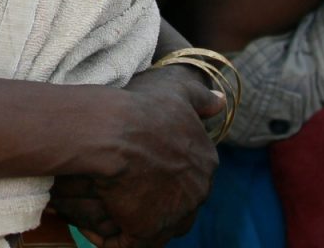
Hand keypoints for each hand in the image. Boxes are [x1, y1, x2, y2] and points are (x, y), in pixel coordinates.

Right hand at [56, 66, 219, 245]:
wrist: (114, 130)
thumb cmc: (143, 108)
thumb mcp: (178, 90)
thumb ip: (201, 97)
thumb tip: (222, 101)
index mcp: (206, 161)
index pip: (191, 177)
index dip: (167, 175)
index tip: (144, 167)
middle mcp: (198, 191)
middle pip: (179, 204)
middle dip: (157, 200)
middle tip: (128, 188)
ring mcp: (176, 214)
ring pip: (158, 225)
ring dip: (139, 219)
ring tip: (112, 205)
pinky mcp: (149, 231)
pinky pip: (132, 242)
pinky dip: (117, 237)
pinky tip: (101, 223)